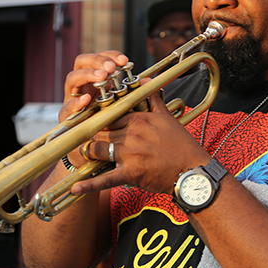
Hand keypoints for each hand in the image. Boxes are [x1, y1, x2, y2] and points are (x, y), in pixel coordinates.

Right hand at [59, 51, 129, 167]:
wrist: (94, 157)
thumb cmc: (110, 130)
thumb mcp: (122, 109)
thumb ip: (131, 95)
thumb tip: (148, 80)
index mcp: (96, 82)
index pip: (99, 59)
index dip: (110, 56)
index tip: (125, 61)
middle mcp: (82, 87)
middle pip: (81, 63)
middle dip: (96, 61)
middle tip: (111, 67)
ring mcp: (72, 100)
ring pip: (72, 79)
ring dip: (86, 75)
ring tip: (101, 76)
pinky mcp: (66, 118)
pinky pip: (67, 107)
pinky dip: (76, 102)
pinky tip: (86, 100)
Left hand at [69, 90, 210, 195]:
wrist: (192, 171)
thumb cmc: (181, 145)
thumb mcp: (167, 117)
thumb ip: (153, 98)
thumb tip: (146, 79)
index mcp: (139, 119)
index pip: (109, 115)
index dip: (100, 119)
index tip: (94, 121)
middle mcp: (132, 135)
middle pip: (100, 131)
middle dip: (93, 135)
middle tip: (88, 137)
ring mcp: (130, 154)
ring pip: (97, 150)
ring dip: (90, 152)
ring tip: (87, 153)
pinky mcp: (131, 174)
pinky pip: (105, 179)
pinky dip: (89, 185)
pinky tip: (75, 187)